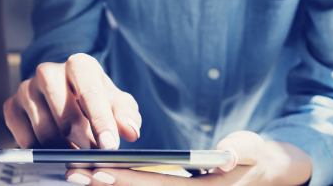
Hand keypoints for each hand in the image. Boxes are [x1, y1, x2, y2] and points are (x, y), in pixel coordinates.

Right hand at [3, 53, 140, 148]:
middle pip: (65, 116)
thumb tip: (130, 131)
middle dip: (83, 142)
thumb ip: (127, 115)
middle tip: (94, 156)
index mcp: (78, 65)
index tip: (110, 146)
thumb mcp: (116, 103)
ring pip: (44, 132)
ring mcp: (26, 88)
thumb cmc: (94, 100)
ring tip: (76, 154)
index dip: (101, 121)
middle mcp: (48, 71)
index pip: (89, 91)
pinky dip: (41, 151)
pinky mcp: (11, 106)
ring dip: (63, 149)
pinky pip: (24, 139)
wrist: (65, 97)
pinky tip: (53, 151)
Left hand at [65, 131, 311, 185]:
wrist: (259, 171)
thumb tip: (224, 155)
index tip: (98, 172)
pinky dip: (118, 181)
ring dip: (105, 184)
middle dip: (104, 183)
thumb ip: (241, 150)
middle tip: (72, 173)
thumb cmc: (255, 156)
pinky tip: (94, 173)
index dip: (126, 180)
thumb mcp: (253, 149)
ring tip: (73, 174)